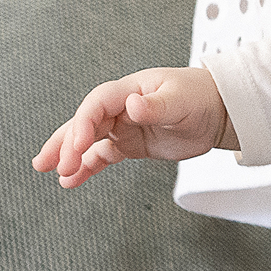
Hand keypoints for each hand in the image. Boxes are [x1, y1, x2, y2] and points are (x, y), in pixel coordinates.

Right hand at [32, 67, 234, 185]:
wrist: (219, 111)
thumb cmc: (201, 97)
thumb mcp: (182, 100)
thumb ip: (157, 105)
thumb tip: (133, 104)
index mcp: (131, 90)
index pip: (97, 104)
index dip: (83, 123)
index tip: (77, 146)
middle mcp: (121, 107)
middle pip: (85, 123)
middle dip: (67, 143)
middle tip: (51, 164)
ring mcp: (124, 127)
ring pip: (88, 141)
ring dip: (69, 155)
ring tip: (52, 172)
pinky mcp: (130, 144)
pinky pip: (102, 156)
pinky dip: (87, 168)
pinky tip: (71, 181)